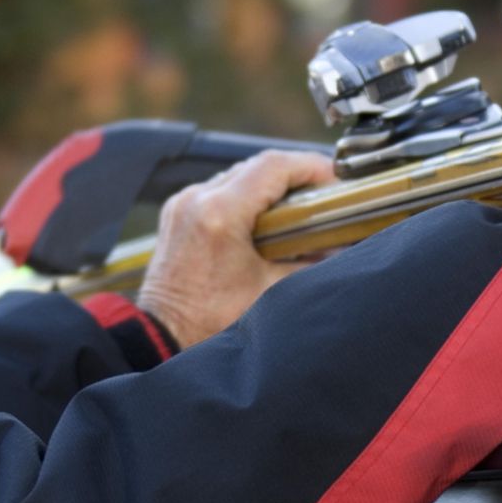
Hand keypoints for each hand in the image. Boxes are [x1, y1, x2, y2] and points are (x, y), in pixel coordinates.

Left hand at [138, 149, 336, 347]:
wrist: (162, 337)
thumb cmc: (210, 322)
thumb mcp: (271, 291)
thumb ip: (309, 263)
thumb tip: (338, 246)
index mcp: (220, 214)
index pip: (274, 167)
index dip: (311, 166)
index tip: (335, 180)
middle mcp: (197, 200)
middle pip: (256, 166)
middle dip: (295, 176)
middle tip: (323, 195)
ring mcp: (183, 204)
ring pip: (237, 175)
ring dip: (269, 186)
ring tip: (298, 209)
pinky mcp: (177, 213)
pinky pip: (218, 190)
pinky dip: (245, 197)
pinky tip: (264, 219)